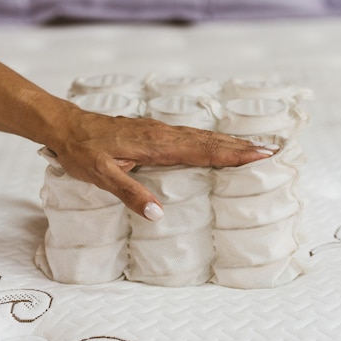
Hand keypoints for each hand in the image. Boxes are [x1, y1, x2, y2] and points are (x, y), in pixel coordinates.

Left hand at [44, 103, 276, 220]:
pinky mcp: (154, 130)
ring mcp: (160, 130)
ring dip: (231, 142)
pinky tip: (218, 144)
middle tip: (273, 151)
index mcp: (155, 144)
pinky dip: (212, 140)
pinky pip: (191, 135)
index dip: (232, 154)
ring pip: (202, 136)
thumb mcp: (101, 176)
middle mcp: (163, 134)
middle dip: (242, 147)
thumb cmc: (83, 151)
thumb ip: (130, 193)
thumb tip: (158, 214)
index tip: (260, 156)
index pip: (202, 150)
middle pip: (210, 140)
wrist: (67, 126)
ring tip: (256, 147)